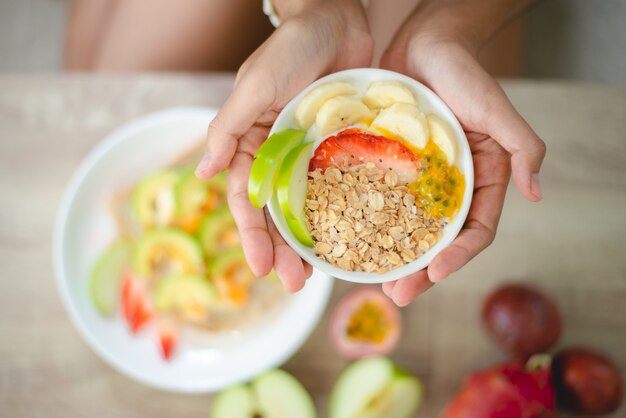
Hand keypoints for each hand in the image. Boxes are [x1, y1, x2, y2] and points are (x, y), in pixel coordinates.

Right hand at [195, 0, 372, 291]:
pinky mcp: (341, 147)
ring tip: (318, 275)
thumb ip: (230, 127)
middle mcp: (279, 153)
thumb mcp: (256, 85)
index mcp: (252, 142)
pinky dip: (343, 212)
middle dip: (282, 249)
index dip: (252, 234)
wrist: (339, 18)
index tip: (261, 269)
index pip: (247, 197)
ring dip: (311, 240)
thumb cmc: (292, 46)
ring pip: (308, 205)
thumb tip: (201, 172)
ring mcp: (312, 153)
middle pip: (277, 211)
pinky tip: (352, 237)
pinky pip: (340, 186)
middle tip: (294, 285)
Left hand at [380, 7, 545, 305]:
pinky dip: (369, 224)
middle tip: (398, 295)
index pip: (476, 228)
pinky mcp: (388, 168)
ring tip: (375, 283)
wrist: (421, 43)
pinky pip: (378, 201)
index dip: (459, 255)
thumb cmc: (462, 72)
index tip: (437, 274)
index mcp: (480, 179)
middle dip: (420, 270)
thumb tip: (537, 193)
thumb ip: (523, 146)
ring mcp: (416, 180)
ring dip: (393, 258)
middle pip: (437, 239)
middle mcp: (448, 185)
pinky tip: (352, 241)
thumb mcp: (496, 108)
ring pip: (406, 228)